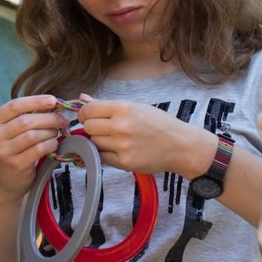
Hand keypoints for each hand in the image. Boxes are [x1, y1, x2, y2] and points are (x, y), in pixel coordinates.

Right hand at [0, 95, 68, 202]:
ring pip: (32, 135)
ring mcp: (3, 151)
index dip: (36, 101)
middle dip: (49, 118)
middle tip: (63, 120)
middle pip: (26, 121)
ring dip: (50, 132)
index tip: (53, 100)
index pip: (15, 105)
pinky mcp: (15, 164)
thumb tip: (52, 103)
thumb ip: (28, 115)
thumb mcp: (14, 130)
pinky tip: (54, 144)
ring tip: (56, 133)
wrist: (6, 180)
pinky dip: (50, 144)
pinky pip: (38, 149)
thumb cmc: (15, 149)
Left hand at [76, 94, 215, 177]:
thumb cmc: (159, 124)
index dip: (83, 114)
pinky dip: (105, 154)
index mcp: (123, 108)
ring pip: (94, 143)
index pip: (88, 110)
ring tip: (115, 140)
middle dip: (92, 128)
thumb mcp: (136, 107)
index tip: (86, 117)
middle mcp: (121, 126)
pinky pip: (102, 158)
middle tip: (103, 129)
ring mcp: (122, 145)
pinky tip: (117, 150)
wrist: (180, 145)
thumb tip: (82, 99)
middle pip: (89, 127)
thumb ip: (106, 105)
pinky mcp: (125, 162)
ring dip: (99, 142)